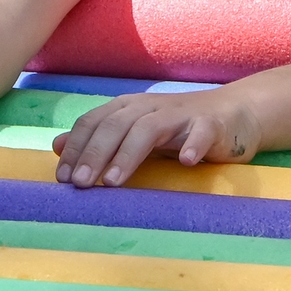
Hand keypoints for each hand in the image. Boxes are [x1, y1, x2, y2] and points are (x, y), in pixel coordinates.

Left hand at [51, 88, 261, 188]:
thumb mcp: (134, 132)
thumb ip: (98, 139)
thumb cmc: (178, 128)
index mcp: (129, 107)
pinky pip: (201, 133)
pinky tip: (185, 162)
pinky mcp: (211, 125)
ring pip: (149, 128)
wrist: (234, 114)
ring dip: (129, 154)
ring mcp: (182, 114)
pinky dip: (193, 145)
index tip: (63, 177)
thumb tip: (57, 146)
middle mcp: (151, 106)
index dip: (77, 148)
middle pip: (116, 125)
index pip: (94, 122)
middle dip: (95, 154)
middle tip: (80, 183)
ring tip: (114, 182)